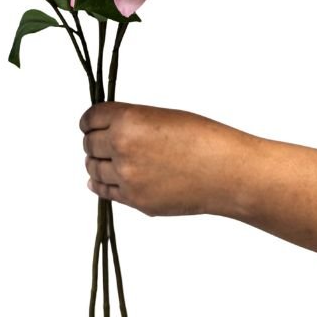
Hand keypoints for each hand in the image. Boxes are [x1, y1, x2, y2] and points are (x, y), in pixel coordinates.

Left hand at [80, 101, 256, 217]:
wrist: (227, 172)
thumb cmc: (202, 138)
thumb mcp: (160, 116)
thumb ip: (130, 122)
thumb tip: (107, 130)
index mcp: (127, 120)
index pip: (91, 118)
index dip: (90, 120)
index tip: (89, 123)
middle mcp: (121, 147)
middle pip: (89, 144)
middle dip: (94, 141)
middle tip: (100, 141)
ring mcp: (127, 177)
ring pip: (93, 168)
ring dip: (96, 163)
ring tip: (103, 160)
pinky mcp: (135, 200)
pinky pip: (105, 191)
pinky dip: (100, 184)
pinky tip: (100, 180)